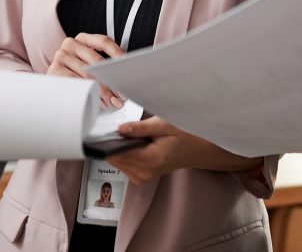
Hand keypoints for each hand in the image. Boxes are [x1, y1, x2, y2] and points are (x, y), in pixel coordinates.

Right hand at [47, 33, 124, 107]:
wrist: (50, 86)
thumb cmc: (76, 74)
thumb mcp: (89, 65)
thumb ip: (105, 67)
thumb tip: (124, 79)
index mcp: (84, 39)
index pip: (104, 41)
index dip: (117, 52)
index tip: (126, 64)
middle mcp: (71, 44)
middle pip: (96, 60)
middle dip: (111, 79)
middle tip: (120, 94)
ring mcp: (61, 56)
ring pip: (87, 74)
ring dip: (102, 90)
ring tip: (110, 101)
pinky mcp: (54, 70)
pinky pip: (75, 83)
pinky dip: (88, 93)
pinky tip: (96, 101)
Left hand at [107, 117, 261, 185]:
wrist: (200, 150)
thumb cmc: (187, 135)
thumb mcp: (165, 124)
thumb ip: (140, 128)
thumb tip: (119, 130)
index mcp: (151, 159)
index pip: (117, 153)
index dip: (108, 141)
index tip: (102, 130)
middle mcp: (145, 172)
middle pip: (114, 158)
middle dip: (114, 143)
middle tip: (123, 128)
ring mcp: (144, 177)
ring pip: (118, 162)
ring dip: (120, 149)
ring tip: (133, 136)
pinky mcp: (142, 177)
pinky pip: (124, 166)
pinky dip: (126, 154)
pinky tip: (136, 145)